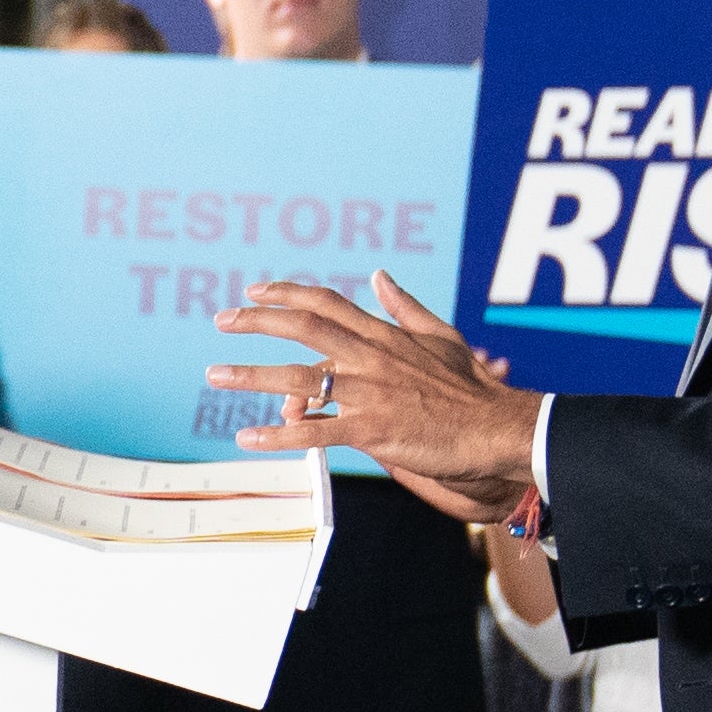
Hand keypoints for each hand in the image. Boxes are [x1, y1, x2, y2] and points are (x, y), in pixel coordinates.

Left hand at [207, 271, 543, 521]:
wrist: (497, 428)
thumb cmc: (472, 388)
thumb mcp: (441, 335)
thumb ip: (405, 306)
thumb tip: (379, 275)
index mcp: (384, 336)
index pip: (327, 303)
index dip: (287, 292)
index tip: (255, 290)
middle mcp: (372, 358)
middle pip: (305, 329)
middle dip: (258, 321)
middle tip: (222, 319)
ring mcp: (371, 394)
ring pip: (300, 380)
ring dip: (251, 375)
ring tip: (215, 374)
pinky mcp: (373, 431)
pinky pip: (315, 432)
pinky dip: (278, 434)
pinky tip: (247, 437)